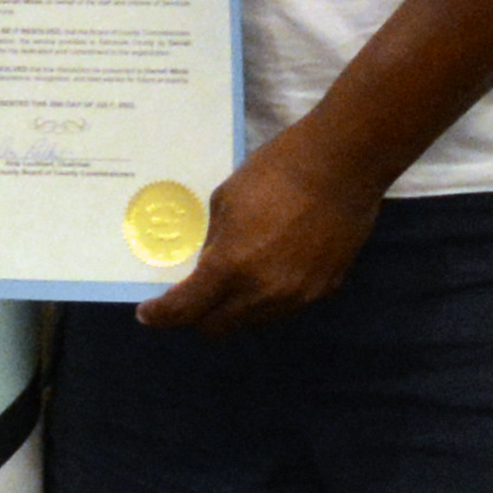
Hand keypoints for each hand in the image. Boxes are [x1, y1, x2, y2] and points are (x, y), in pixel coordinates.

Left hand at [136, 119, 383, 334]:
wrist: (343, 164)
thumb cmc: (278, 171)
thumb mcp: (226, 201)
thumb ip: (213, 242)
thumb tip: (208, 266)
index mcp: (230, 267)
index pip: (185, 311)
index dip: (161, 316)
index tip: (149, 314)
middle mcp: (263, 293)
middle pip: (217, 328)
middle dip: (197, 316)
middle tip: (192, 296)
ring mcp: (297, 297)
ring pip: (253, 321)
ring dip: (235, 308)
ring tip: (237, 277)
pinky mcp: (324, 290)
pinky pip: (285, 307)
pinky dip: (268, 297)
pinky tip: (273, 266)